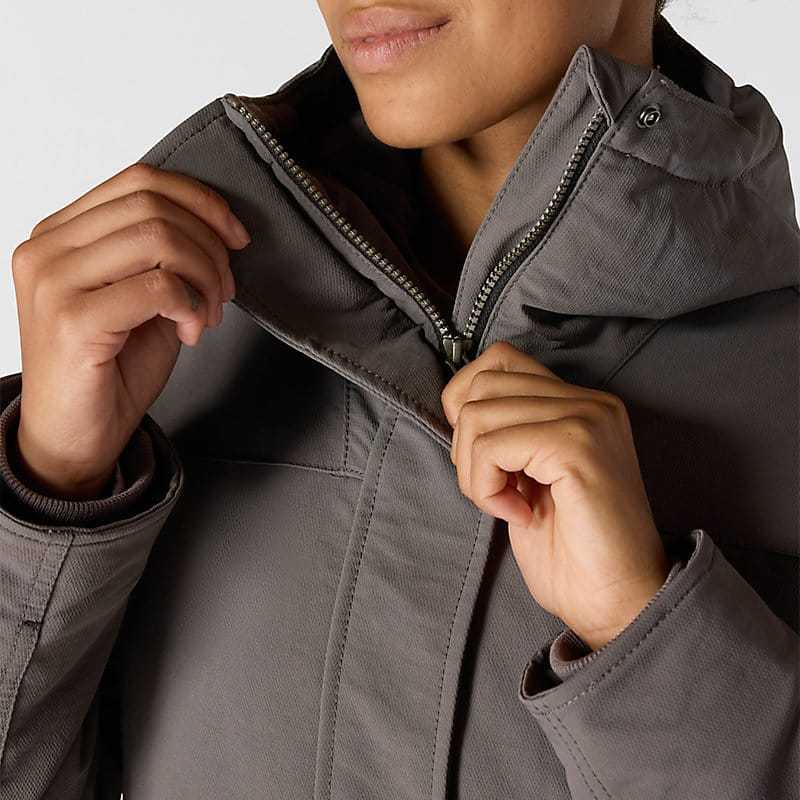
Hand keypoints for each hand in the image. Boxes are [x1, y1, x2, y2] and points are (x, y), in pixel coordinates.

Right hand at [10, 162, 250, 498]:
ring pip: (158, 239)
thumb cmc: (111, 368)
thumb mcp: (143, 296)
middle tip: (225, 290)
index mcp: (61, 232)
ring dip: (204, 277)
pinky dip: (191, 305)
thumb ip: (163, 255)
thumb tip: (217, 227)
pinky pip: (157, 286)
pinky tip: (191, 331)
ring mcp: (52, 281)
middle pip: (153, 206)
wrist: (76, 435)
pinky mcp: (71, 319)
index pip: (139, 180)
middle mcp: (47, 248)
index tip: (236, 237)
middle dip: (210, 246)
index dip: (201, 201)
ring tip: (208, 314)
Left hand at [440, 341, 670, 650]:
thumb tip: (459, 410)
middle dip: (466, 445)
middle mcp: (588, 401)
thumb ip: (507, 434)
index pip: (499, 361)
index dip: (467, 403)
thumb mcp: (528, 476)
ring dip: (475, 472)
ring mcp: (586, 419)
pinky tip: (518, 514)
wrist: (621, 602)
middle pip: (482, 386)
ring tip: (509, 504)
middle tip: (495, 490)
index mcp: (579, 404)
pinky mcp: (576, 446)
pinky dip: (487, 487)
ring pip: (478, 415)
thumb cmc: (571, 551)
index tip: (482, 459)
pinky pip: (492, 447)